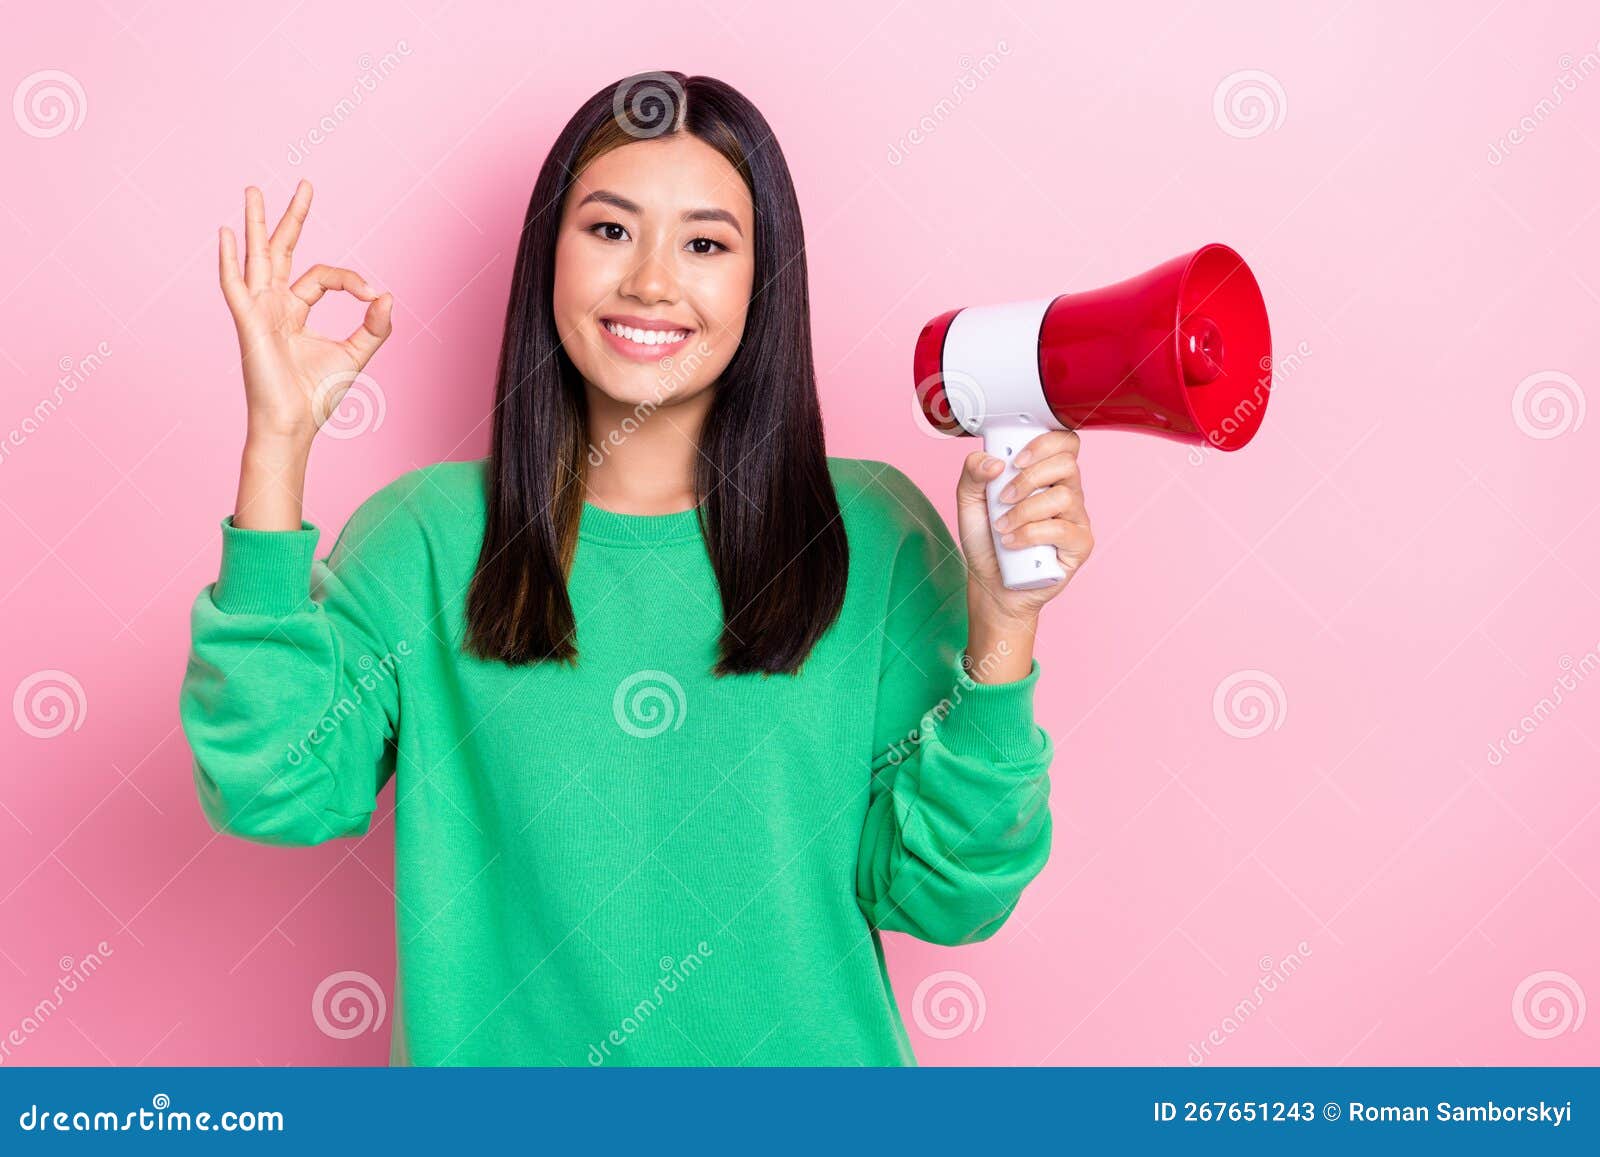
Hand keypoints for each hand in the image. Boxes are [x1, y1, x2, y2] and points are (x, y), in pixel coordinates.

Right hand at [219, 181, 393, 447]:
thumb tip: (388, 295)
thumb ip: (374, 326)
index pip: (324, 276)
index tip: (373, 296)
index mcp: (295, 311)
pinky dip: (229, 260)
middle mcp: (274, 305)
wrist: (294, 424)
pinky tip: (225, 233)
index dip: (352, 281)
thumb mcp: (355, 354)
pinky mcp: (248, 323)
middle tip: (306, 184)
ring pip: (257, 257)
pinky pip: (234, 285)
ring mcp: (258, 311)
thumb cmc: (317, 395)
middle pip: (282, 250)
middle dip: (293, 217)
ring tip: (254, 188)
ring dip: (255, 223)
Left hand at [956, 429, 1094, 624]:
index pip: (1065, 443)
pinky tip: (1012, 543)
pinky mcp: (1080, 544)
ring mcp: (1076, 518)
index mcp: (1047, 474)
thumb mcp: (969, 500)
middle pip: (1067, 464)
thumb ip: (973, 471)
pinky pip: (1062, 530)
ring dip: (1024, 511)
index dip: (1045, 443)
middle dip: (1029, 478)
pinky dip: (1031, 534)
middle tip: (1003, 498)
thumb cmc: (986, 540)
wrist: (990, 583)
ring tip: (1002, 527)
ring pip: (1063, 497)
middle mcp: (1067, 492)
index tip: (1015, 459)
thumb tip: (995, 461)